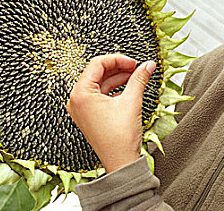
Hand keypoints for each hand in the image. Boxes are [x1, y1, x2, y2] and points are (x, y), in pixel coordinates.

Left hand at [66, 54, 155, 172]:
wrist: (120, 163)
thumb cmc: (120, 137)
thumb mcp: (131, 101)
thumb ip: (139, 79)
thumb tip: (148, 65)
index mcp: (80, 94)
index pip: (97, 64)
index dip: (118, 60)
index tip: (134, 62)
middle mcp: (76, 100)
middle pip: (97, 73)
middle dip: (118, 68)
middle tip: (136, 67)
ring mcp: (81, 109)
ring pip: (100, 84)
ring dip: (118, 78)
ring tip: (136, 77)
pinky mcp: (88, 115)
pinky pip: (100, 95)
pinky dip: (114, 90)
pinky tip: (129, 88)